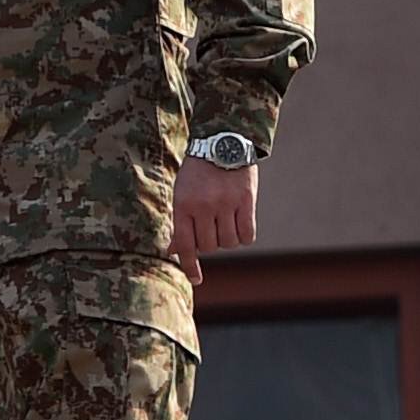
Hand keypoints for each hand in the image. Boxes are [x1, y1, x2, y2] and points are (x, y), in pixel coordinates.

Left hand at [169, 159, 259, 284]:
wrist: (223, 140)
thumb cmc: (198, 171)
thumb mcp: (182, 192)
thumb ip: (180, 222)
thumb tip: (173, 250)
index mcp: (183, 205)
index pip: (186, 245)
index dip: (190, 266)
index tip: (196, 280)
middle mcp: (203, 206)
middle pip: (209, 246)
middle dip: (210, 242)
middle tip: (211, 226)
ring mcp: (226, 204)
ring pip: (228, 243)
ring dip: (227, 238)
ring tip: (225, 221)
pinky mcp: (246, 201)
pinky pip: (247, 235)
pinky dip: (244, 235)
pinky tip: (240, 222)